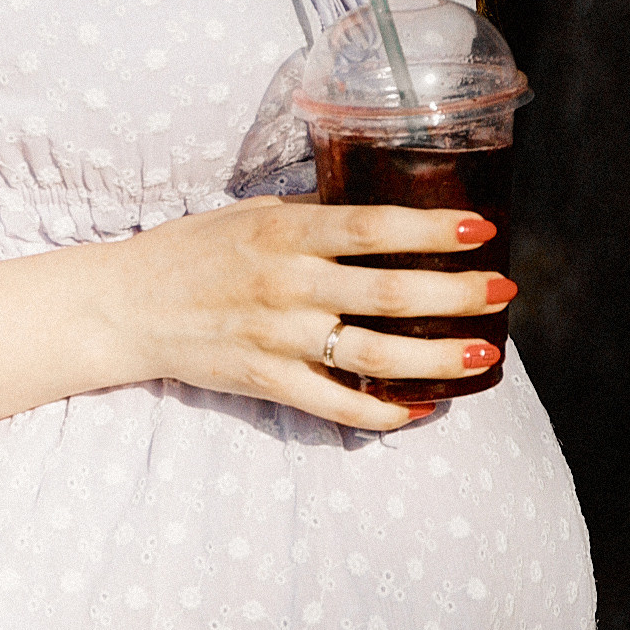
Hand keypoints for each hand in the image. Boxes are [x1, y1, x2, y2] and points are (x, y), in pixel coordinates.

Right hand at [103, 193, 517, 431]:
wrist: (126, 306)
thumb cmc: (191, 251)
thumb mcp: (251, 216)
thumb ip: (310, 218)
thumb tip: (377, 215)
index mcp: (285, 235)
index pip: (374, 227)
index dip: (433, 229)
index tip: (482, 229)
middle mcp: (287, 285)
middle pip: (389, 292)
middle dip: (456, 293)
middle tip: (504, 290)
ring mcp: (278, 339)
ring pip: (374, 355)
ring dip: (437, 357)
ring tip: (484, 354)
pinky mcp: (267, 382)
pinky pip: (337, 406)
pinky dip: (383, 413)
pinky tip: (422, 409)